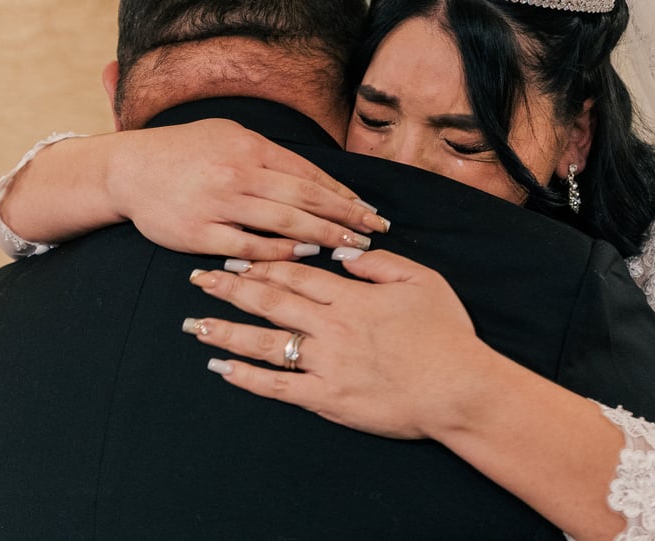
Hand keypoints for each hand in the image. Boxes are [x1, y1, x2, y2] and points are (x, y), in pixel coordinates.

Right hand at [108, 119, 389, 259]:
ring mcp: (218, 204)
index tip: (368, 210)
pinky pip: (249, 248)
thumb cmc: (185, 151)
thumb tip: (316, 178)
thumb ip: (269, 154)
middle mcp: (238, 173)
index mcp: (250, 147)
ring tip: (351, 247)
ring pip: (283, 223)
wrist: (128, 169)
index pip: (308, 174)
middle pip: (305, 198)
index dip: (343, 194)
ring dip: (323, 236)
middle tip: (374, 231)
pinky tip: (305, 258)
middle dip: (345, 217)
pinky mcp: (199, 233)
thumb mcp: (229, 135)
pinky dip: (279, 254)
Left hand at [185, 250, 491, 438]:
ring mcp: (326, 364)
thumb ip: (381, 265)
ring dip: (228, 331)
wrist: (458, 389)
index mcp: (352, 297)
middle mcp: (332, 327)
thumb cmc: (446, 335)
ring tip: (196, 325)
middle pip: (271, 302)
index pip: (296, 275)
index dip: (262, 264)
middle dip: (232, 288)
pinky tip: (223, 369)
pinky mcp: (327, 398)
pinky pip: (278, 387)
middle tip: (200, 279)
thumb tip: (344, 256)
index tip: (233, 256)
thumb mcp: (423, 282)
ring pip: (266, 342)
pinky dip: (247, 378)